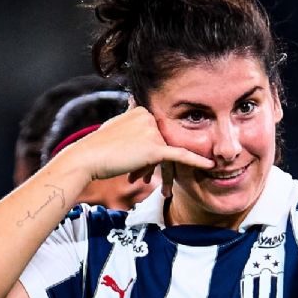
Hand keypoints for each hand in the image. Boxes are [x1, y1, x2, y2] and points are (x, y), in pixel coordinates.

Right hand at [67, 106, 212, 195]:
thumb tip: (134, 104)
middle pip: (162, 144)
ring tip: (162, 193)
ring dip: (159, 174)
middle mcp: (150, 117)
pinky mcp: (155, 148)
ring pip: (165, 156)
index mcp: (142, 109)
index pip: (156, 133)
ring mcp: (153, 132)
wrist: (87, 159)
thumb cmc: (98, 146)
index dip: (149, 153)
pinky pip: (180, 155)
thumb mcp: (115, 125)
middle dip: (155, 166)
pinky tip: (210, 165)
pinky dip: (196, 161)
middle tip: (148, 183)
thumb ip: (130, 118)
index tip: (139, 167)